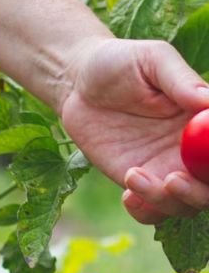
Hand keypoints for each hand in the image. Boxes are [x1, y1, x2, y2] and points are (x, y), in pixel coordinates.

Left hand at [59, 38, 208, 223]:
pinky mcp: (137, 180)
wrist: (77, 82)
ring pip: (187, 203)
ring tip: (134, 176)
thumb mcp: (152, 60)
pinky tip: (128, 194)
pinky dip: (146, 212)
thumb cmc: (120, 63)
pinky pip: (152, 210)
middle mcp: (193, 148)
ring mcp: (166, 167)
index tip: (206, 158)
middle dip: (201, 192)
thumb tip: (207, 101)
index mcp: (205, 120)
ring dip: (169, 202)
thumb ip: (180, 80)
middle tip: (172, 180)